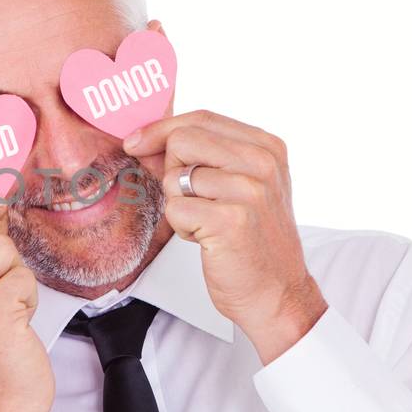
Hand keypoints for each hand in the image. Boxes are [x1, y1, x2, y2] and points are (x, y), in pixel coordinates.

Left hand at [123, 109, 326, 364]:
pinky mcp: (231, 220)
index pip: (201, 118)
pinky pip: (175, 209)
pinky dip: (182, 227)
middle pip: (182, 140)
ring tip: (207, 223)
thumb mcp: (236, 186)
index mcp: (267, 147)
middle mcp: (263, 163)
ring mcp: (249, 190)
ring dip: (179, 204)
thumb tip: (142, 140)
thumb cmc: (252, 241)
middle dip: (171, 171)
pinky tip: (206, 238)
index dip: (161, 128)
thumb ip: (197, 157)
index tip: (135, 142)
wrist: (277, 293)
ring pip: (174, 177)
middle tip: (193, 200)